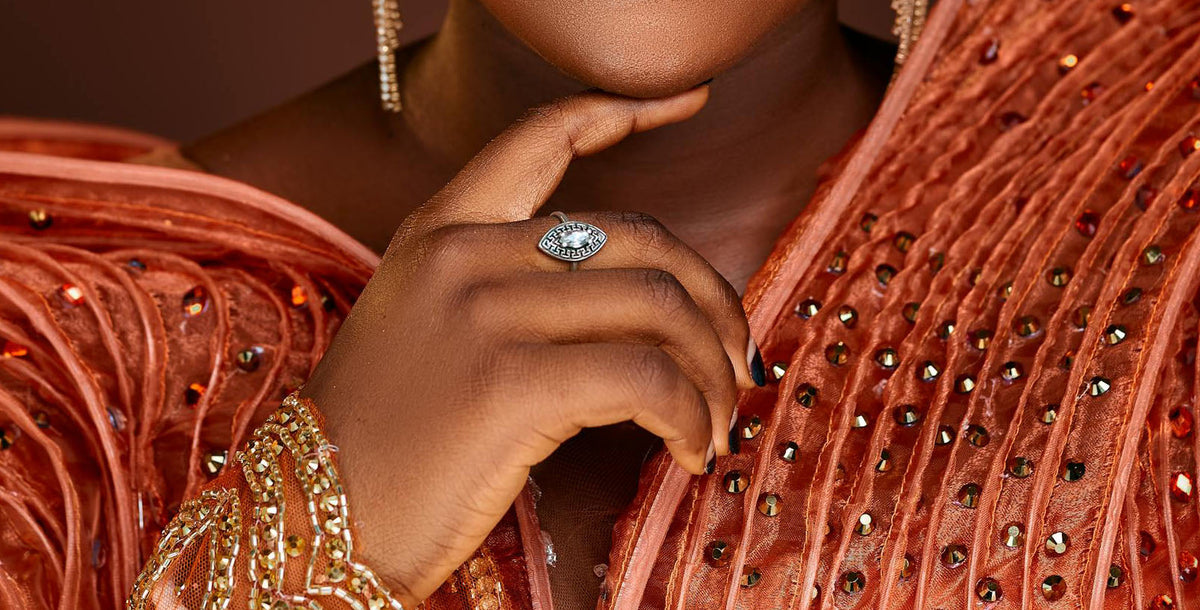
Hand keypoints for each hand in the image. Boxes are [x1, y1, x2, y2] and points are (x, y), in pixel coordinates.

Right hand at [303, 87, 758, 604]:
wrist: (301, 525)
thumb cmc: (380, 445)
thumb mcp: (424, 333)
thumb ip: (506, 289)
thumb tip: (637, 303)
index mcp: (438, 233)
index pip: (540, 138)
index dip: (623, 110)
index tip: (689, 100)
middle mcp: (462, 253)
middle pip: (641, 239)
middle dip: (714, 300)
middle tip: (734, 362)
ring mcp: (483, 311)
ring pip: (659, 305)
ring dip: (712, 371)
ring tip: (714, 422)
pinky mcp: (509, 381)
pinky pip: (647, 378)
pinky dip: (690, 416)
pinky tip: (690, 452)